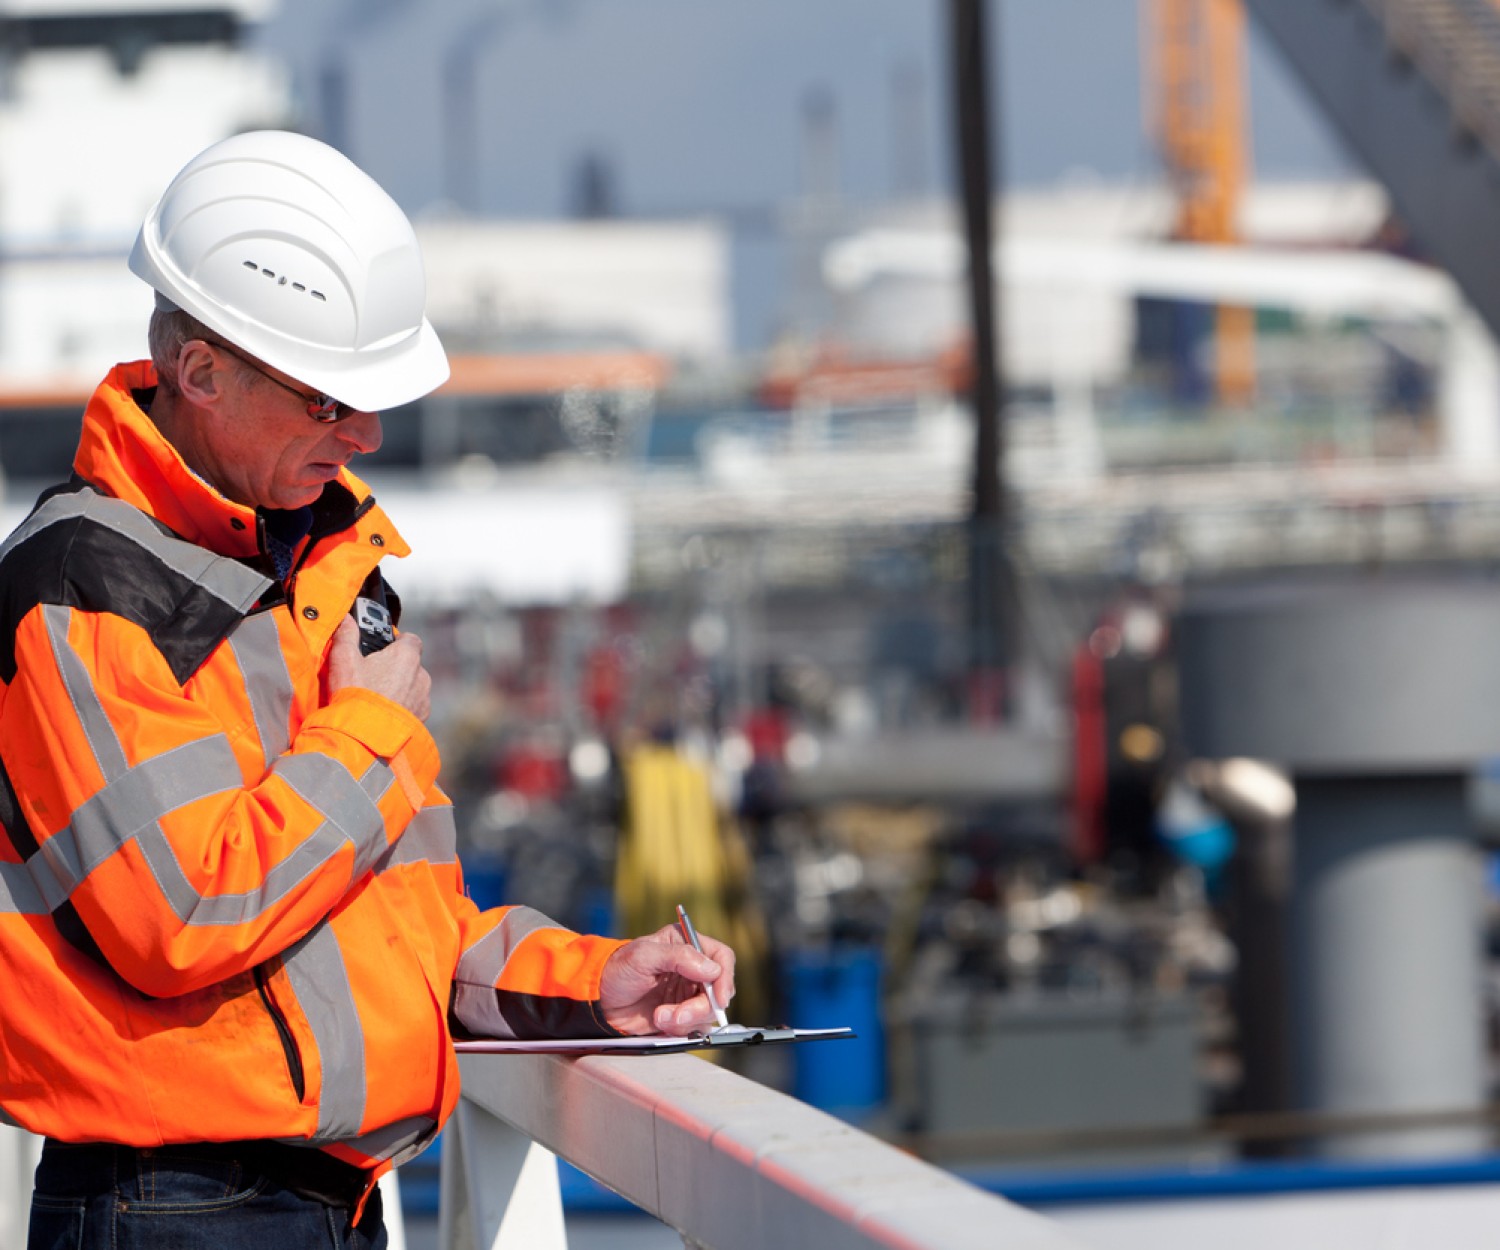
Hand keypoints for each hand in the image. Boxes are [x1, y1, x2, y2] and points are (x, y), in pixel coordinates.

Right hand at [326, 617, 431, 720]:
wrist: (365, 736)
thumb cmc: (355, 695)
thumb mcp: (343, 660)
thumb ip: (346, 635)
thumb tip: (345, 620)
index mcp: (406, 656)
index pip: (410, 639)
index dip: (396, 641)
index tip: (382, 647)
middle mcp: (420, 675)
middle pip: (410, 664)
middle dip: (394, 667)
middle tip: (371, 674)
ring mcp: (423, 698)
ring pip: (413, 686)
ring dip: (399, 688)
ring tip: (375, 696)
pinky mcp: (421, 717)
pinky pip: (413, 706)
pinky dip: (401, 706)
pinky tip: (382, 712)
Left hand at [599, 923, 736, 1035]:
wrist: (597, 1001)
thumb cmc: (616, 970)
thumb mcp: (644, 956)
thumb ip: (679, 957)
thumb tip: (712, 969)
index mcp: (685, 946)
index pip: (721, 957)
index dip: (724, 977)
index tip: (719, 996)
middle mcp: (691, 970)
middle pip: (718, 990)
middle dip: (700, 1007)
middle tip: (679, 1015)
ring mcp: (686, 994)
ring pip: (707, 1012)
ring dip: (686, 1019)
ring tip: (660, 1017)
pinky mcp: (679, 1015)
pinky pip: (694, 1027)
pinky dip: (680, 1029)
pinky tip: (661, 1023)